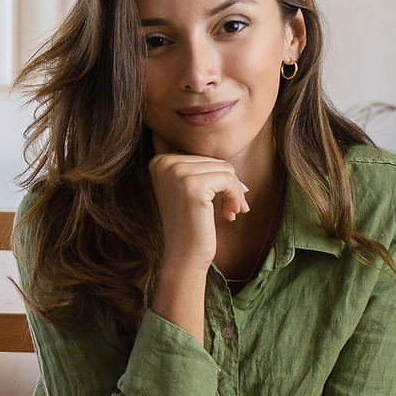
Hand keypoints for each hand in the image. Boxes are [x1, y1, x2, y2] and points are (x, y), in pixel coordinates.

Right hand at [149, 132, 249, 275]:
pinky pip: (229, 179)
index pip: (203, 155)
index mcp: (159, 160)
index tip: (219, 197)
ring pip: (225, 169)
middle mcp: (164, 163)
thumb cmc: (189, 224)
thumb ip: (192, 164)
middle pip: (215, 160)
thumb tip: (217, 139)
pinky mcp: (192, 185)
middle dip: (228, 185)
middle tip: (228, 208)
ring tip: (228, 211)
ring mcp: (177, 173)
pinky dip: (236, 197)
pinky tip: (229, 214)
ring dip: (234, 192)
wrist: (183, 257)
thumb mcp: (185, 188)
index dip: (216, 177)